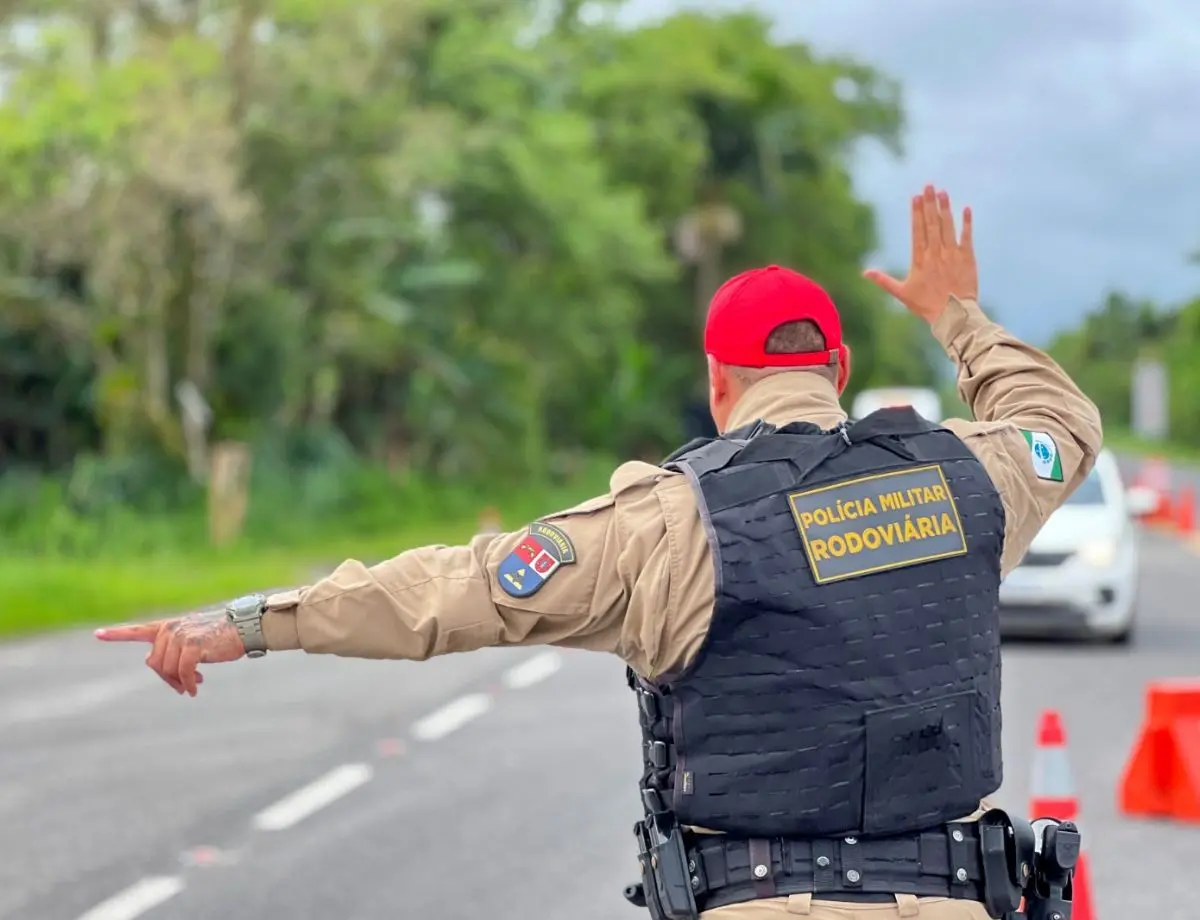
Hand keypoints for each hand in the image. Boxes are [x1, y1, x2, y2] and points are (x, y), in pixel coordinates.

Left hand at [95, 611, 245, 695]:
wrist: (244, 628)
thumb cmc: (220, 638)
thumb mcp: (192, 642)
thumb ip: (172, 651)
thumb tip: (156, 667)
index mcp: (169, 626)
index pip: (138, 630)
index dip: (117, 634)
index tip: (97, 634)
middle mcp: (171, 629)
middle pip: (154, 663)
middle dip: (167, 678)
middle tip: (184, 686)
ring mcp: (181, 635)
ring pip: (167, 669)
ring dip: (179, 682)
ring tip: (194, 683)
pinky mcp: (193, 645)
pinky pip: (183, 672)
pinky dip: (188, 683)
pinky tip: (196, 689)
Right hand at [863, 184, 977, 322]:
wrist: (953, 314)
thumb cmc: (926, 305)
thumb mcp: (901, 294)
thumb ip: (883, 280)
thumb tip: (864, 272)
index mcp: (920, 260)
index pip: (918, 231)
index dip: (917, 213)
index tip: (916, 197)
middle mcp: (936, 253)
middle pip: (932, 223)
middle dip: (930, 203)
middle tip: (929, 186)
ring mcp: (952, 254)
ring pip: (948, 226)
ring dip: (945, 208)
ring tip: (943, 192)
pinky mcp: (967, 258)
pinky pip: (967, 237)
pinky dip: (967, 223)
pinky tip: (966, 209)